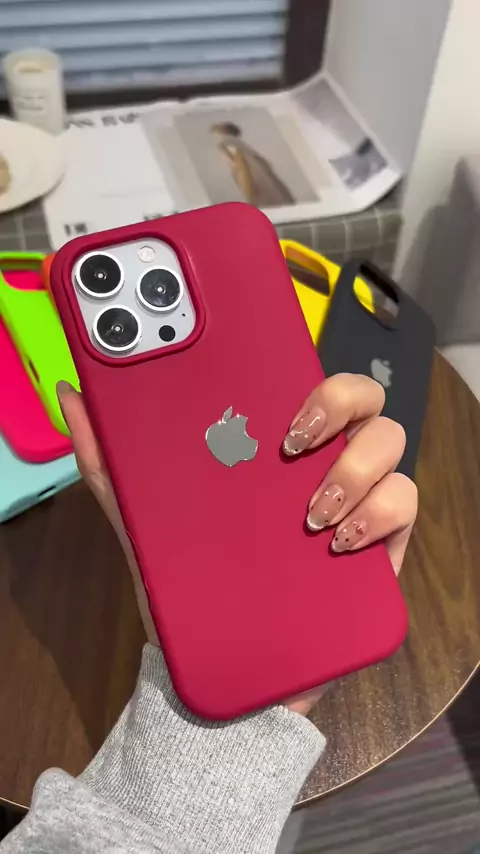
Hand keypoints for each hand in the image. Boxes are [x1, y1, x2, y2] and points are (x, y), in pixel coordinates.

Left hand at [57, 373, 416, 715]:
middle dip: (340, 407)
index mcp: (276, 447)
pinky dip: (378, 515)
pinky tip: (336, 543)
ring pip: (392, 445)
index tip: (280, 409)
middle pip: (366, 400)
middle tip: (292, 445)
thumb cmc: (190, 586)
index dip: (312, 380)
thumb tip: (75, 394)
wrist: (224, 667)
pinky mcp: (382, 546)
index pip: (312, 384)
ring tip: (311, 514)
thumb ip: (109, 462)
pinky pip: (405, 505)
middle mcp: (323, 462)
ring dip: (354, 469)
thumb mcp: (143, 522)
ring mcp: (357, 501)